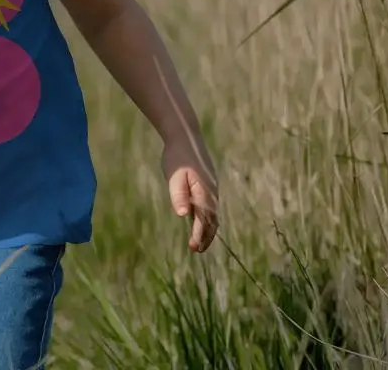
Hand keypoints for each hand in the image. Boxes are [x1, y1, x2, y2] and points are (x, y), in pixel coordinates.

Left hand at [161, 137, 218, 252]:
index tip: (194, 247)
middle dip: (206, 236)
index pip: (203, 220)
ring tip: (198, 242)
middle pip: (212, 220)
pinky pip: (210, 206)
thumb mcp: (174, 175)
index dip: (199, 235)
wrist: (185, 137)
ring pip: (213, 214)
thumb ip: (178, 194)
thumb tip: (182, 214)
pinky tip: (198, 222)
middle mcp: (211, 193)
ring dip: (207, 229)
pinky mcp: (208, 184)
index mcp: (204, 192)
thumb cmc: (177, 157)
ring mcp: (211, 188)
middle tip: (196, 250)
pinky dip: (207, 218)